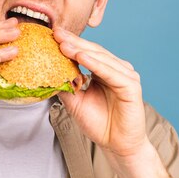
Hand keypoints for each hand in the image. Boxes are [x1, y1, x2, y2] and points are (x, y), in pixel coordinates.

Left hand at [53, 28, 146, 157]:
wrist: (117, 145)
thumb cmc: (100, 124)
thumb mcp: (76, 102)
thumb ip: (66, 85)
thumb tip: (47, 72)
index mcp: (106, 71)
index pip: (86, 52)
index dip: (70, 43)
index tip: (52, 34)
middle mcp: (118, 69)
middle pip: (94, 51)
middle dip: (74, 42)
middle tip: (56, 32)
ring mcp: (126, 76)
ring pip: (101, 59)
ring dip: (82, 50)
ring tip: (64, 44)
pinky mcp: (131, 86)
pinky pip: (111, 72)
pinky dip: (96, 64)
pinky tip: (81, 57)